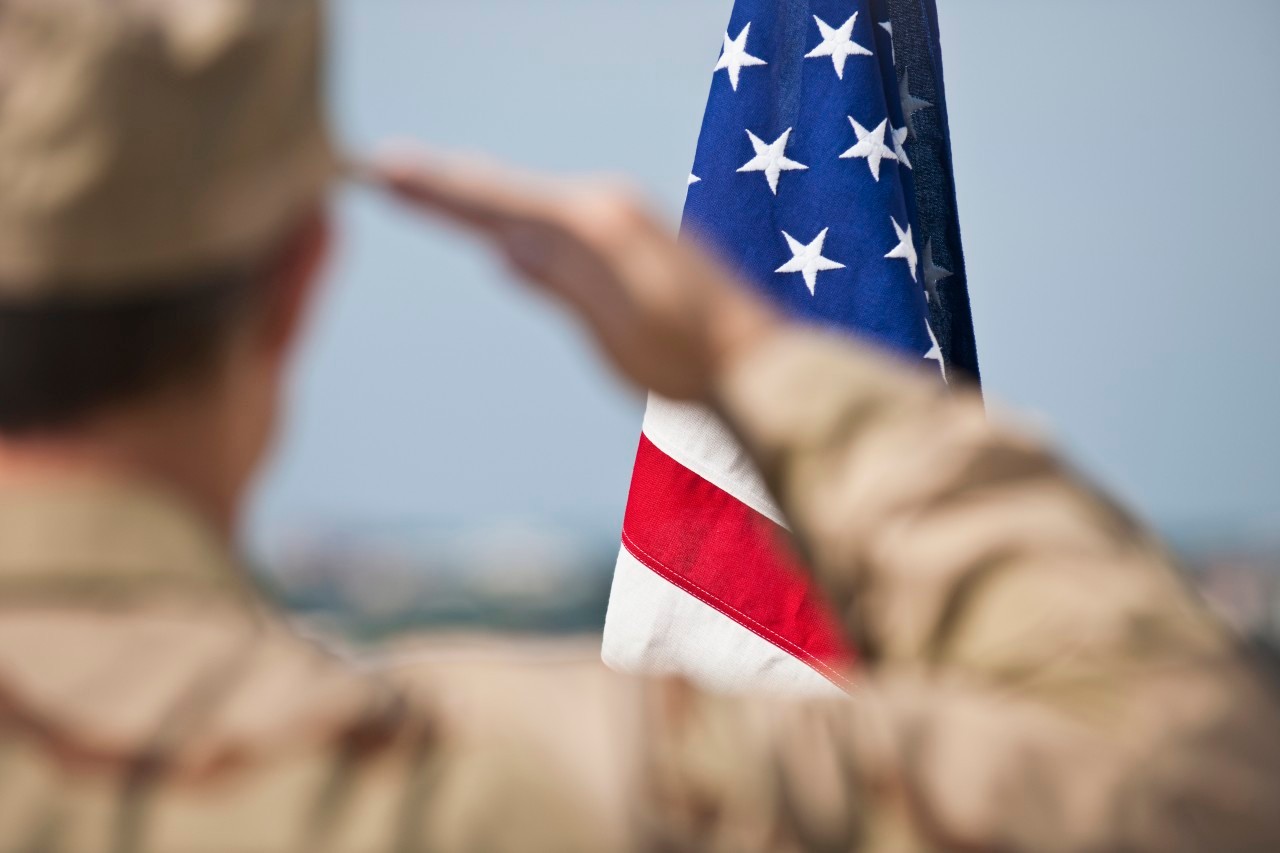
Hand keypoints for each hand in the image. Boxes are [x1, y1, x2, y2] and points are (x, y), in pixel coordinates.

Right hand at [370, 149, 781, 400]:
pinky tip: (495, 222)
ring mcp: (619, 218)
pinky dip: (511, 212)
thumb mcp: (618, 333)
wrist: (754, 360)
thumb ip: (562, 285)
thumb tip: (503, 250)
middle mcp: (606, 208)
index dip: (439, 192)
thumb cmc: (687, 360)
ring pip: (527, 202)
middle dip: (443, 184)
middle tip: (382, 167)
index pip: (498, 204)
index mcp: (597, 228)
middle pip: (505, 193)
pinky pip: (552, 217)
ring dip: (473, 195)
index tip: (384, 174)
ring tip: (419, 183)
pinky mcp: (628, 237)